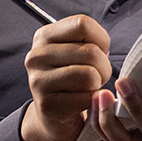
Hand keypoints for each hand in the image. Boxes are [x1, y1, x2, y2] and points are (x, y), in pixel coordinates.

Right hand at [19, 15, 112, 140]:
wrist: (54, 116)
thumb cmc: (71, 79)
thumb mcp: (75, 52)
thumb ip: (88, 40)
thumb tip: (105, 46)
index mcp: (43, 36)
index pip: (83, 24)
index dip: (101, 39)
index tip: (99, 51)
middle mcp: (36, 56)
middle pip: (90, 52)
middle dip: (104, 66)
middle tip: (98, 75)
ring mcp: (39, 82)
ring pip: (89, 75)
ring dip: (99, 84)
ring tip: (92, 87)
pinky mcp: (48, 105)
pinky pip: (87, 97)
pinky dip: (95, 100)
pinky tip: (86, 101)